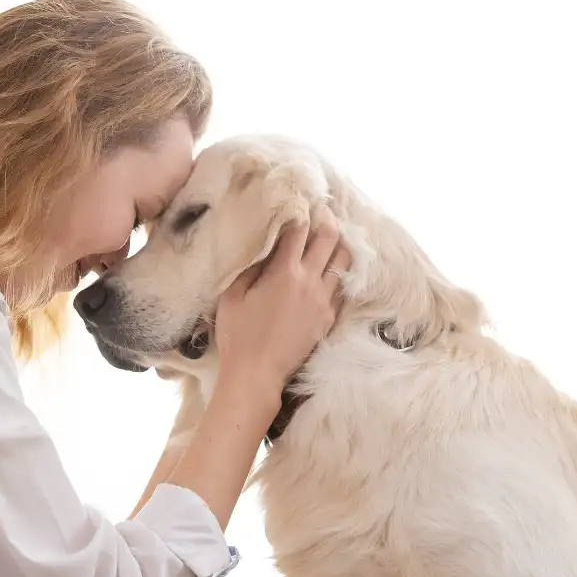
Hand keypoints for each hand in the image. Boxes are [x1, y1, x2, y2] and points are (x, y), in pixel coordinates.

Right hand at [214, 207, 349, 393]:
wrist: (257, 375)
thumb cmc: (238, 335)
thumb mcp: (232, 295)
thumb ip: (249, 266)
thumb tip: (262, 245)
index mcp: (284, 273)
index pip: (299, 230)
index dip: (300, 211)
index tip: (298, 201)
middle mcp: (310, 282)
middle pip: (329, 239)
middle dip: (326, 220)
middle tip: (321, 210)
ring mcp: (324, 301)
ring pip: (343, 261)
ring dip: (338, 244)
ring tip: (331, 235)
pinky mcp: (329, 319)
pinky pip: (343, 287)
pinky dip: (340, 271)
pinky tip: (334, 267)